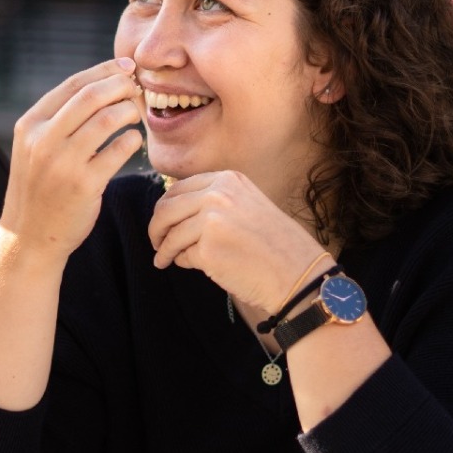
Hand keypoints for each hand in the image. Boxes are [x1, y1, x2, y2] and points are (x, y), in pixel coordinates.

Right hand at [0, 59, 144, 261]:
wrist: (29, 236)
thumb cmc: (40, 186)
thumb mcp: (35, 147)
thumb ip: (59, 118)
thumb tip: (103, 82)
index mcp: (30, 125)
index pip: (73, 85)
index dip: (105, 71)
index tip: (126, 67)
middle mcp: (43, 140)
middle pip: (92, 96)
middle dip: (122, 86)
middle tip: (137, 89)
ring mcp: (63, 163)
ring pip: (109, 119)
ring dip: (130, 111)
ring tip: (134, 115)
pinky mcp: (84, 185)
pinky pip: (119, 149)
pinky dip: (132, 140)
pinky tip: (132, 142)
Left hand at [148, 172, 331, 320]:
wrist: (297, 272)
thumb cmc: (274, 244)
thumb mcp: (247, 205)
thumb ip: (215, 201)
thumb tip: (173, 211)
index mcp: (228, 180)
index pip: (179, 189)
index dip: (166, 208)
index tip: (163, 222)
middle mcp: (218, 194)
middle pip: (166, 208)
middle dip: (156, 228)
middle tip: (156, 243)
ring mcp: (212, 220)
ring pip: (171, 234)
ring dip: (164, 249)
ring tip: (164, 260)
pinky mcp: (208, 249)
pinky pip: (182, 255)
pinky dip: (181, 261)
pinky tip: (189, 265)